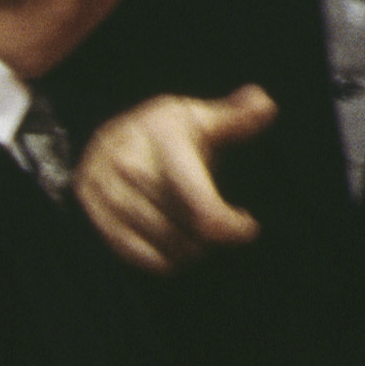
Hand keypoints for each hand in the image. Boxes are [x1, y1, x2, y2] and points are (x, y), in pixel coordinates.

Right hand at [77, 87, 274, 272]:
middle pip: (187, 229)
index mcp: (161, 138)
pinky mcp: (98, 218)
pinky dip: (167, 260)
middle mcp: (129, 166)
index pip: (201, 204)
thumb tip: (266, 104)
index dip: (230, 226)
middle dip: (213, 236)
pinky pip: (141, 257)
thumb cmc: (163, 133)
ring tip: (202, 236)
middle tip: (223, 227)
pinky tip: (179, 247)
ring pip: (167, 246)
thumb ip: (236, 117)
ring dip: (193, 250)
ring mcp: (108, 194)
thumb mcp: (200, 118)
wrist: (106, 140)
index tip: (249, 227)